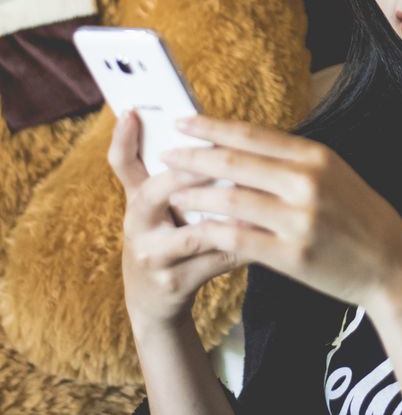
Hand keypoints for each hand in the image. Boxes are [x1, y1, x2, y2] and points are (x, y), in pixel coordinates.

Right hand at [108, 110, 238, 332]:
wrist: (154, 301)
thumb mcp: (161, 206)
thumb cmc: (168, 237)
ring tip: (258, 198)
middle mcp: (137, 224)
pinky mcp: (173, 284)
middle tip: (221, 154)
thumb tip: (213, 129)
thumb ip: (177, 173)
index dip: (122, 138)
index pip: (122, 163)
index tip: (132, 112)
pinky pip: (215, 261)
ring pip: (194, 232)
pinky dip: (243, 246)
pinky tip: (266, 234)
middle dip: (190, 171)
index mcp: (137, 197)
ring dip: (229, 215)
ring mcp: (152, 257)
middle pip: (156, 191)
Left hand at [160, 116, 401, 312]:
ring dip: (195, 195)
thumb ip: (293, 164)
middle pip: (236, 163)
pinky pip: (239, 239)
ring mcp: (300, 219)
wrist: (392, 267)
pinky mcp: (293, 255)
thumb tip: (244, 150)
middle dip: (194, 157)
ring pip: (231, 200)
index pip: (253, 135)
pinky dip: (210, 232)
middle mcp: (307, 181)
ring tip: (169, 193)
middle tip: (166, 153)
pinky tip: (192, 230)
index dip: (213, 127)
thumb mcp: (334, 176)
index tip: (183, 121)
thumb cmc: (359, 219)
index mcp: (317, 156)